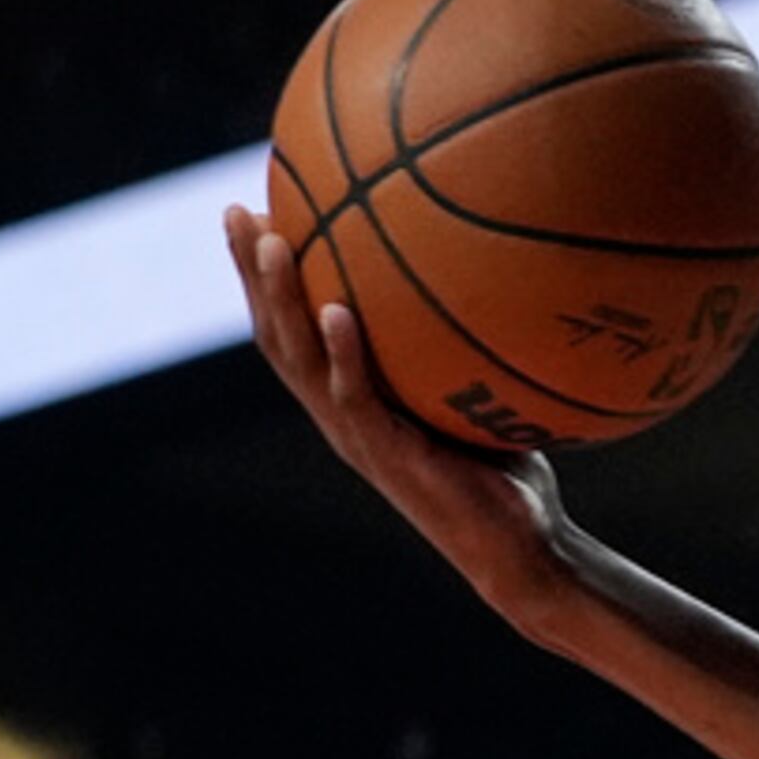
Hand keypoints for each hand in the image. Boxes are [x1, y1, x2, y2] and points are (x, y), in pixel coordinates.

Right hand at [225, 204, 575, 620]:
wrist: (522, 549)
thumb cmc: (506, 473)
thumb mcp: (477, 395)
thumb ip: (463, 344)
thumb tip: (495, 269)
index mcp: (350, 401)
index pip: (293, 329)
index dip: (267, 277)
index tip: (257, 210)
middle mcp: (341, 418)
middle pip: (277, 336)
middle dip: (252, 273)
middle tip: (237, 209)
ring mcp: (359, 439)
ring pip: (300, 361)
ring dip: (280, 300)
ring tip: (270, 241)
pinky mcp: (388, 458)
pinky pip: (357, 399)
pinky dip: (343, 354)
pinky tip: (337, 311)